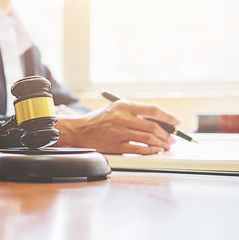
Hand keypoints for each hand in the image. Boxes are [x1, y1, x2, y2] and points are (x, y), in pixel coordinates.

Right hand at [54, 100, 179, 154]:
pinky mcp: (115, 146)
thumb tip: (162, 123)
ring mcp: (118, 132)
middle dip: (166, 134)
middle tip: (172, 138)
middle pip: (152, 126)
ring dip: (161, 143)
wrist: (80, 130)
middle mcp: (121, 118)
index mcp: (123, 105)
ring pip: (147, 138)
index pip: (152, 109)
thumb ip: (136, 113)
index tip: (177, 122)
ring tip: (166, 145)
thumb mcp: (116, 109)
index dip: (168, 117)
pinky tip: (156, 150)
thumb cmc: (101, 119)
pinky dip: (150, 150)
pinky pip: (138, 150)